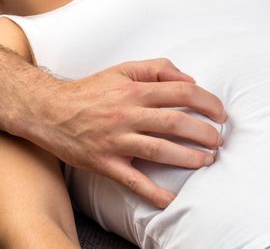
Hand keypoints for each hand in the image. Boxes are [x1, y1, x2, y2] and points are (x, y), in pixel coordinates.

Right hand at [25, 58, 226, 208]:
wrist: (49, 110)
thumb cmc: (90, 90)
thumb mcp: (122, 70)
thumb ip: (157, 69)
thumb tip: (190, 80)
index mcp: (135, 91)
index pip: (182, 93)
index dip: (208, 102)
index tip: (220, 113)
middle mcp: (128, 115)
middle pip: (177, 123)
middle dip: (205, 133)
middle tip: (218, 140)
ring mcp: (116, 141)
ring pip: (161, 150)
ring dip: (189, 158)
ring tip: (207, 161)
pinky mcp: (105, 163)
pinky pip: (133, 181)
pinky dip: (153, 193)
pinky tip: (171, 200)